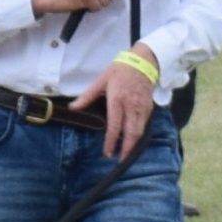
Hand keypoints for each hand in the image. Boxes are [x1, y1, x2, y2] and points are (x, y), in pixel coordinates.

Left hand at [72, 43, 159, 159]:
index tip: (107, 153)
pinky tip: (132, 141)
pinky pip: (144, 125)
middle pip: (130, 133)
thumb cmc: (120, 70)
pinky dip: (139, 135)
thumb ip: (87, 96)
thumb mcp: (101, 80)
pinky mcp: (148, 107)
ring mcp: (142, 107)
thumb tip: (72, 107)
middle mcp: (131, 106)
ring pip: (139, 131)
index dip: (111, 141)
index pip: (114, 126)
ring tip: (125, 155)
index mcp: (118, 100)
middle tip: (118, 161)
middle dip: (125, 149)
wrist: (144, 61)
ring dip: (133, 145)